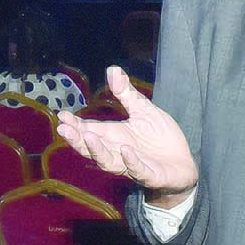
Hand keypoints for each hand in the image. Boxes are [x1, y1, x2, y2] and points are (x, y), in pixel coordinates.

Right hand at [54, 67, 196, 204]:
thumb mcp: (143, 110)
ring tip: (89, 137)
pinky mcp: (150, 175)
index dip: (75, 125)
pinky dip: (131, 162)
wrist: (183, 163)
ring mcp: (132, 165)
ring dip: (98, 151)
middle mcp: (118, 152)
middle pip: (92, 148)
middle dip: (77, 139)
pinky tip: (126, 151)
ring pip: (109, 162)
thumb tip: (113, 69)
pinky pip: (138, 171)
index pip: (89, 130)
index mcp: (114, 136)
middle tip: (63, 129)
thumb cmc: (160, 137)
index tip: (61, 116)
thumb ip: (126, 94)